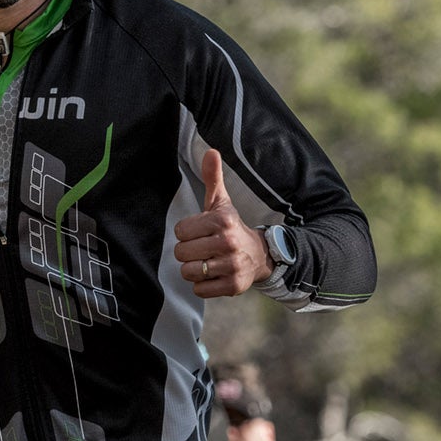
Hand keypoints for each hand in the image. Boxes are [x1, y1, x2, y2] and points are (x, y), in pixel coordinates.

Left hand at [173, 149, 270, 298]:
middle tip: (203, 249)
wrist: (260, 256)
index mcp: (222, 221)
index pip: (180, 231)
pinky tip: (214, 275)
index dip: (187, 233)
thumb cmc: (231, 228)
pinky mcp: (233, 286)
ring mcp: (232, 265)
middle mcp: (228, 242)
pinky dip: (203, 285)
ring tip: (207, 261)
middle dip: (188, 252)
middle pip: (181, 253)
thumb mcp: (222, 203)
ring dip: (194, 269)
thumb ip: (213, 178)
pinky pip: (200, 289)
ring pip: (189, 272)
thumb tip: (211, 152)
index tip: (200, 232)